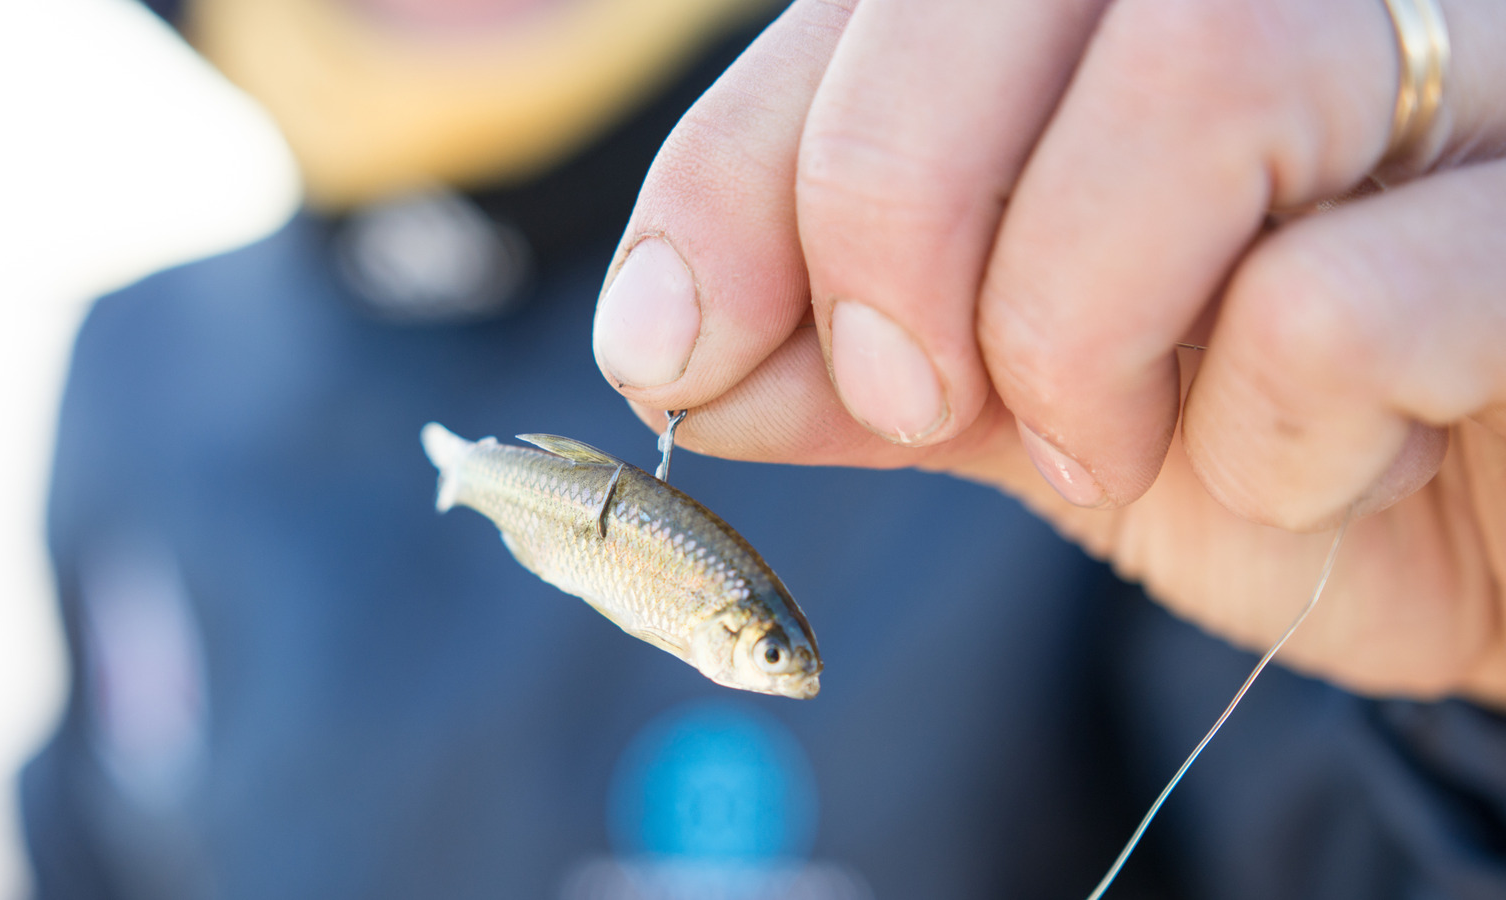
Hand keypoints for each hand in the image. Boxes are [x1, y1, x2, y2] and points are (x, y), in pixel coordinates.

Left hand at [590, 0, 1505, 704]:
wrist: (1485, 540)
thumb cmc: (1258, 433)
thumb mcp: (1009, 389)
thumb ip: (848, 353)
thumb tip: (674, 350)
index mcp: (1116, 6)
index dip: (736, 167)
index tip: (673, 344)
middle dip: (889, 221)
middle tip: (909, 394)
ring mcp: (1468, 54)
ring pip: (1198, 80)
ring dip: (1076, 333)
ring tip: (1112, 443)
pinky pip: (1348, 300)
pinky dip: (1271, 443)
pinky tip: (1321, 469)